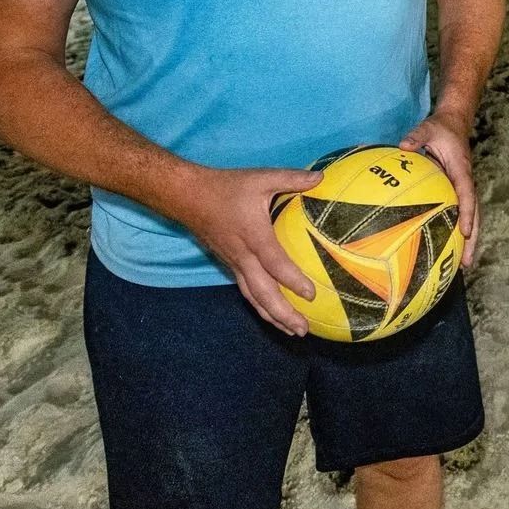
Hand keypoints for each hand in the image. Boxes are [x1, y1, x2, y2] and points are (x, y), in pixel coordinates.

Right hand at [173, 164, 322, 335]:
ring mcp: (234, 263)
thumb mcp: (261, 178)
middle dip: (283, 314)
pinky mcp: (229, 264)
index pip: (275, 264)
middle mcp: (242, 256)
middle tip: (303, 330)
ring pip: (253, 297)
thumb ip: (291, 179)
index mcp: (253, 236)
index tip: (311, 295)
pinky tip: (273, 313)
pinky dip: (261, 305)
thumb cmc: (226, 187)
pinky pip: (246, 290)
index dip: (293, 280)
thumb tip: (321, 177)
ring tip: (293, 331)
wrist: (187, 196)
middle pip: (263, 293)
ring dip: (272, 316)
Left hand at [401, 115, 480, 267]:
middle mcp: (466, 182)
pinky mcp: (457, 190)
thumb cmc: (441, 128)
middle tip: (468, 262)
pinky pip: (460, 212)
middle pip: (475, 214)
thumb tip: (404, 145)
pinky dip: (459, 231)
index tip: (465, 232)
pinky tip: (450, 247)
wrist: (454, 123)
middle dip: (474, 238)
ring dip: (470, 240)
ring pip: (472, 217)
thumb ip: (417, 136)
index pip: (467, 195)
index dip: (468, 214)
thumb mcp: (428, 128)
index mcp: (462, 170)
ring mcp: (463, 188)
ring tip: (464, 264)